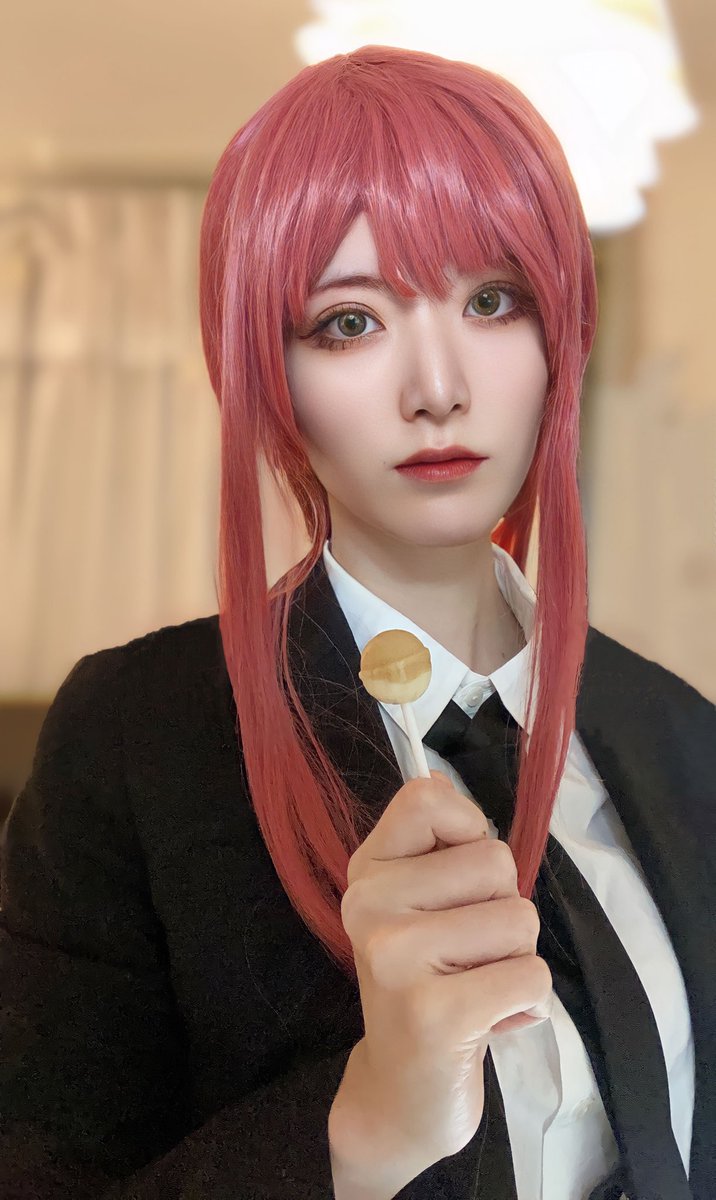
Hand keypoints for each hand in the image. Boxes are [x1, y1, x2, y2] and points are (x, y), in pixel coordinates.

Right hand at [328, 769, 551, 1188]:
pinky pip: (530, 974)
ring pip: (518, 918)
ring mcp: (395, 957)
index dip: (469, 828)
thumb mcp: (419, 906)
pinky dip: (528, 1002)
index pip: (427, 798)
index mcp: (368, 871)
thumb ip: (434, 844)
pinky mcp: (433, 1012)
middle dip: (503, 910)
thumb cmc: (429, 986)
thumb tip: (439, 778)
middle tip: (467, 955)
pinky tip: (488, 1022)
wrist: (401, 1091)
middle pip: (494, 861)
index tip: (459, 880)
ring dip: (516, 959)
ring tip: (477, 988)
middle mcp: (370, 904)